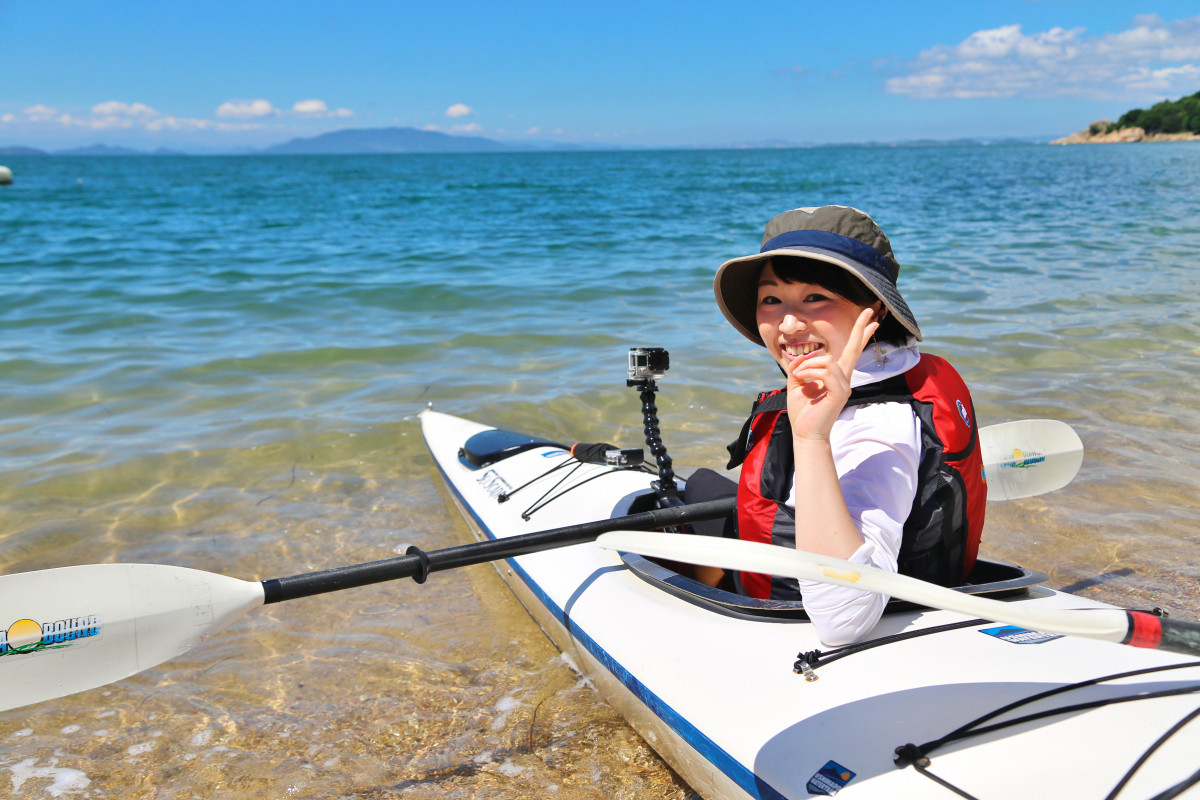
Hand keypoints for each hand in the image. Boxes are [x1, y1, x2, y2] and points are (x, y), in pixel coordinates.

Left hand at [785, 307, 879, 440]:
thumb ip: (800, 368)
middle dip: (860, 329)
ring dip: (807, 366)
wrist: (805, 433)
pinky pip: (825, 372)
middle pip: (854, 349)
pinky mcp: (840, 393)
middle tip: (869, 311)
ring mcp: (844, 386)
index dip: (860, 335)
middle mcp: (844, 379)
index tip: (871, 320)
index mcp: (836, 376)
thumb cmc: (803, 411)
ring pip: (827, 360)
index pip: (851, 352)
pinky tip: (802, 381)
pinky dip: (809, 372)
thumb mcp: (797, 383)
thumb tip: (803, 357)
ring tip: (799, 378)